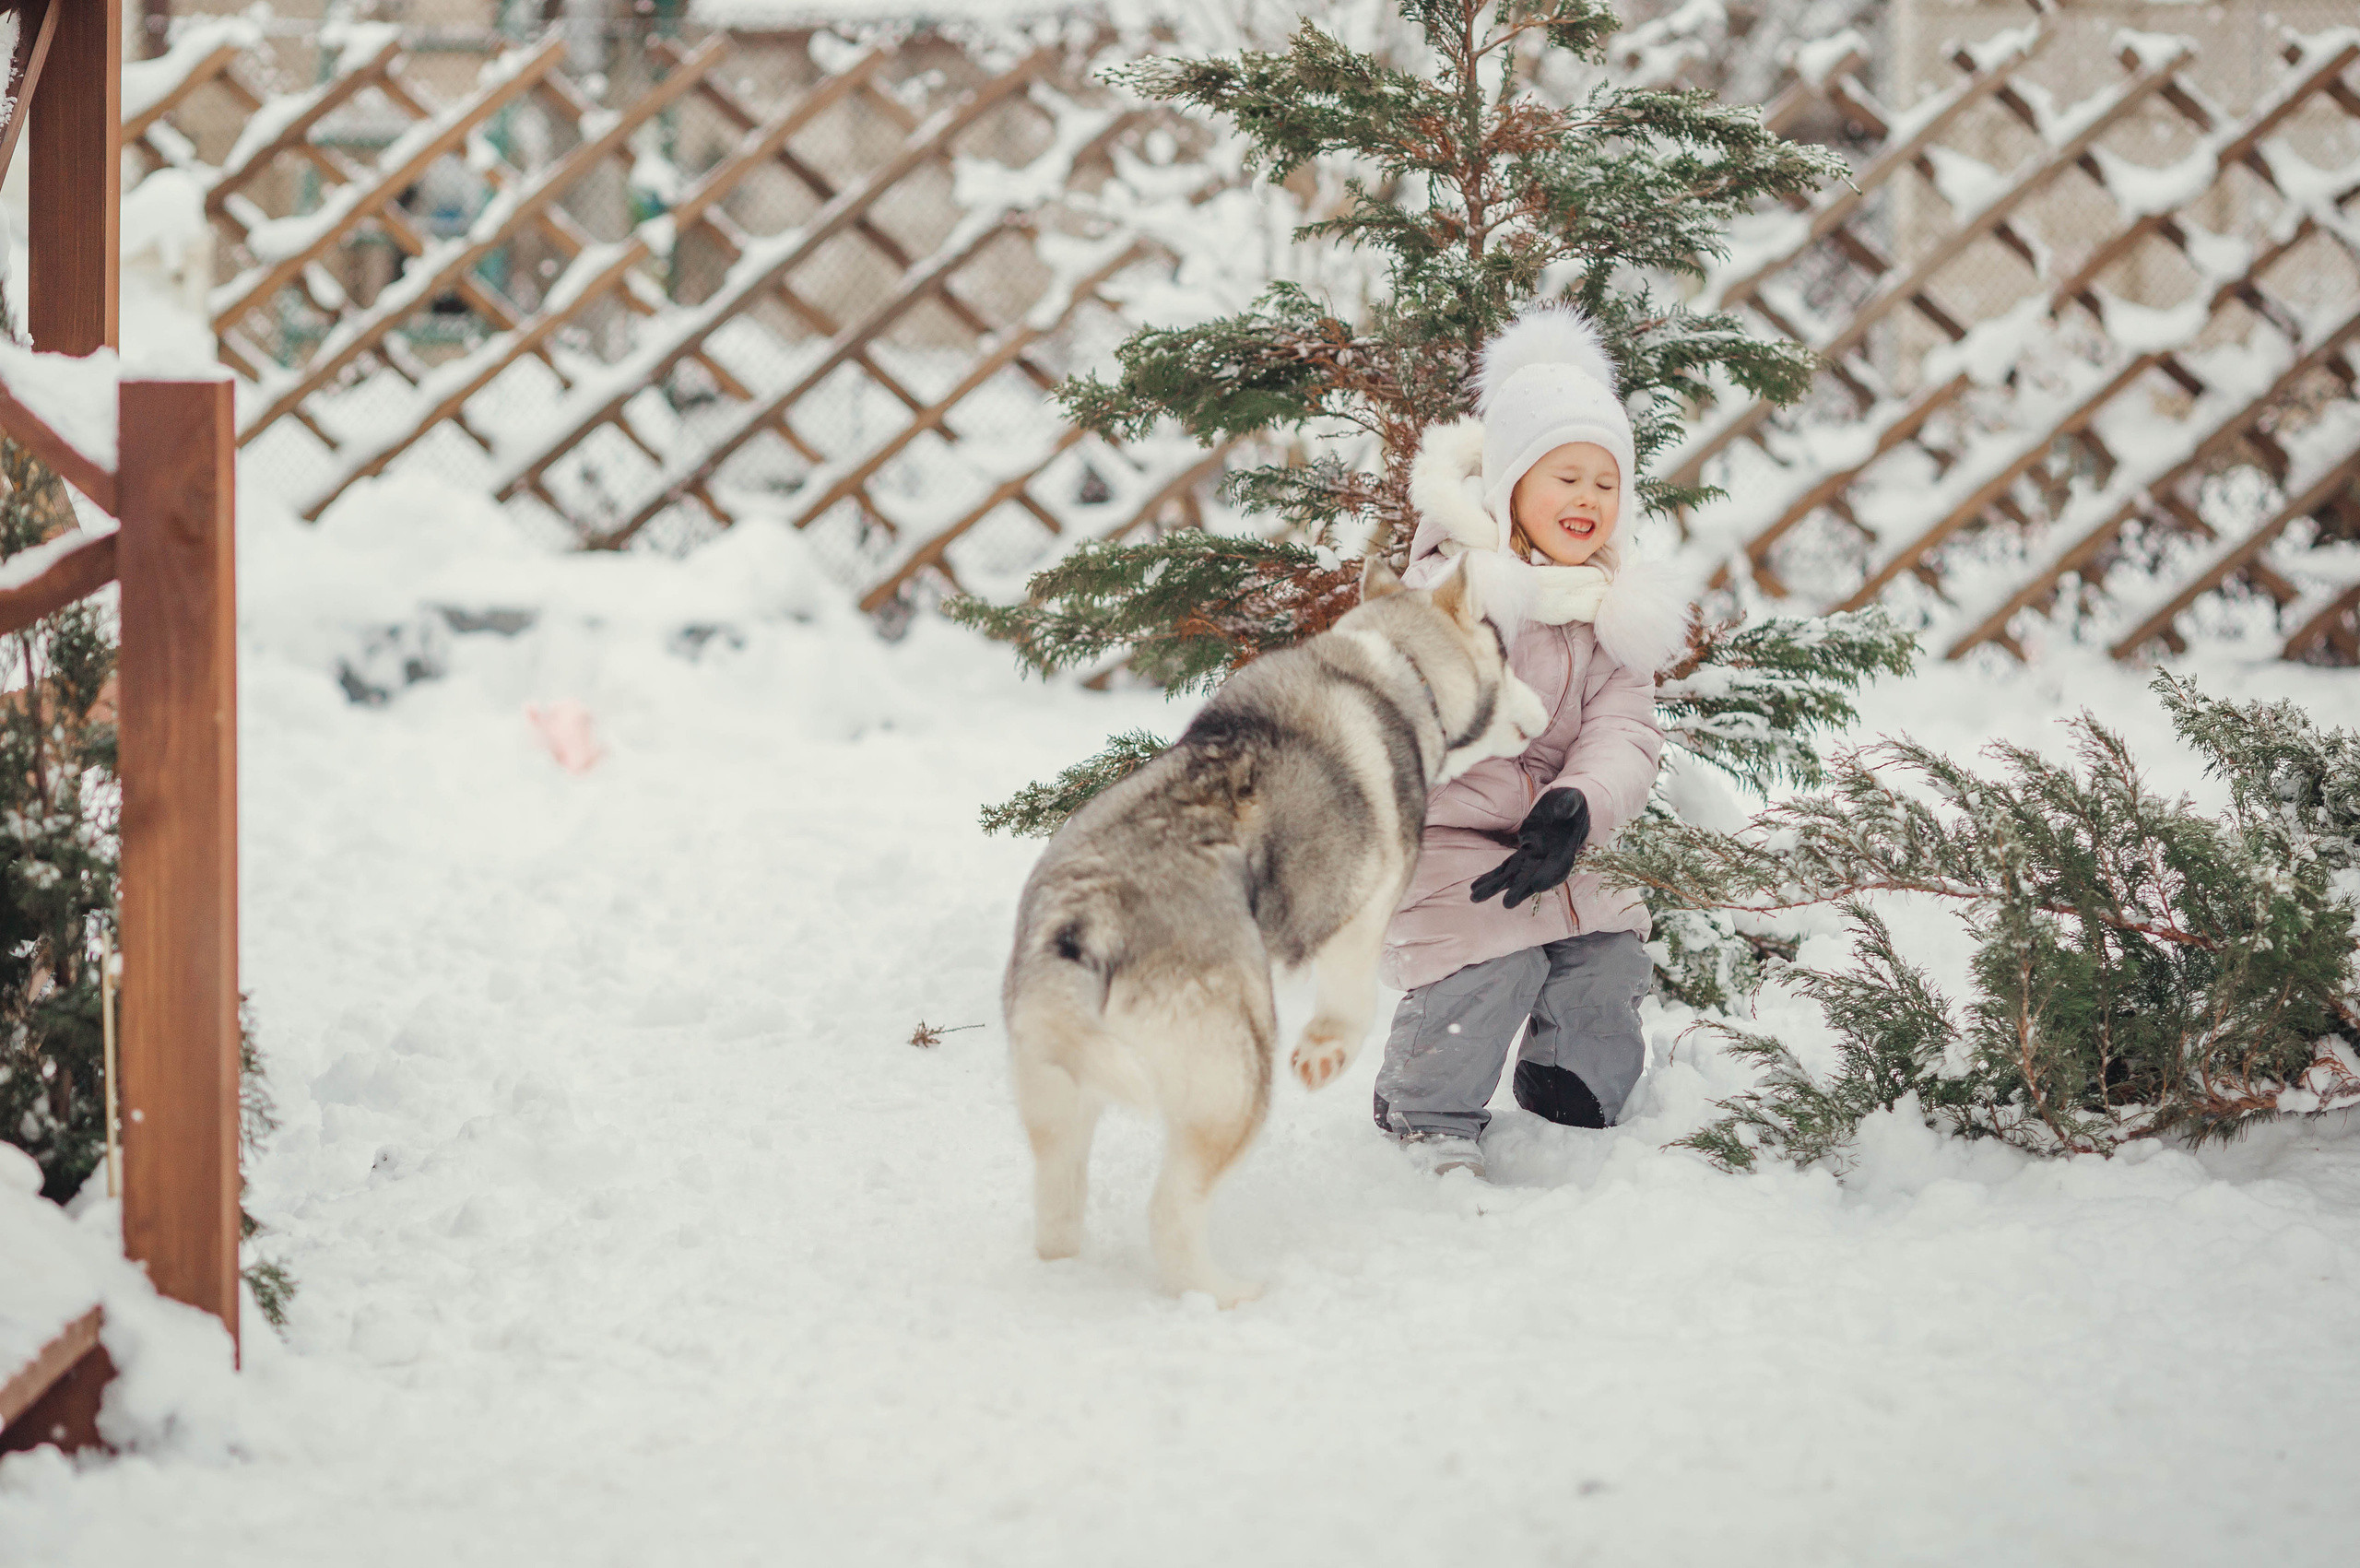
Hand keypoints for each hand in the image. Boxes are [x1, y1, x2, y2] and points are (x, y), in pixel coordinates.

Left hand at [1469, 788, 1590, 908]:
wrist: (1565, 806)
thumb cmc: (1571, 802)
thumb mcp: (1572, 799)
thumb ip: (1568, 805)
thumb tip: (1562, 809)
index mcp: (1565, 848)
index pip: (1559, 865)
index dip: (1549, 875)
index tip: (1538, 886)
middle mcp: (1549, 858)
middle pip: (1534, 877)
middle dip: (1520, 890)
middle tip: (1507, 903)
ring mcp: (1534, 858)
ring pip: (1514, 876)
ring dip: (1496, 887)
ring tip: (1476, 897)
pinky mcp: (1523, 854)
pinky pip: (1505, 867)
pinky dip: (1492, 877)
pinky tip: (1475, 888)